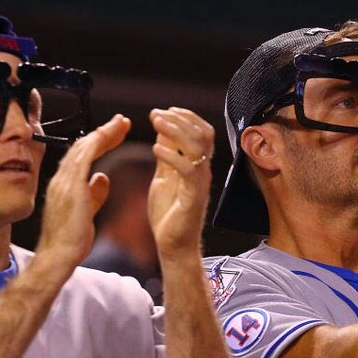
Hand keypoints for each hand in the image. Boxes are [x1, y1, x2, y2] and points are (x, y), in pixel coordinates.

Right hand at [37, 115, 130, 265]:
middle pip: (84, 147)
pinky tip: (108, 134)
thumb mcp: (87, 212)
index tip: (115, 132)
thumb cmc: (70, 241)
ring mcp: (63, 181)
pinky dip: (96, 143)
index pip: (83, 156)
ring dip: (104, 133)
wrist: (58, 257)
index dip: (100, 141)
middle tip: (122, 121)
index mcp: (64, 184)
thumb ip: (94, 194)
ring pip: (84, 148)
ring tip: (121, 123)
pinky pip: (83, 158)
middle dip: (104, 132)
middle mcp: (61, 179)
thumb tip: (102, 178)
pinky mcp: (70, 187)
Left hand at [147, 107, 214, 258]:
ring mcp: (200, 183)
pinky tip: (155, 148)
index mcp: (196, 165)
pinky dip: (172, 155)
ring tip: (156, 122)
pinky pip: (188, 170)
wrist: (173, 246)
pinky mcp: (193, 197)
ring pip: (198, 146)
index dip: (185, 116)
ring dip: (176, 130)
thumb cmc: (169, 214)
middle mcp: (202, 171)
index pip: (201, 131)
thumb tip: (163, 131)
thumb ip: (166, 156)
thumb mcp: (164, 177)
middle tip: (157, 112)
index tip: (164, 110)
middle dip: (180, 118)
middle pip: (202, 133)